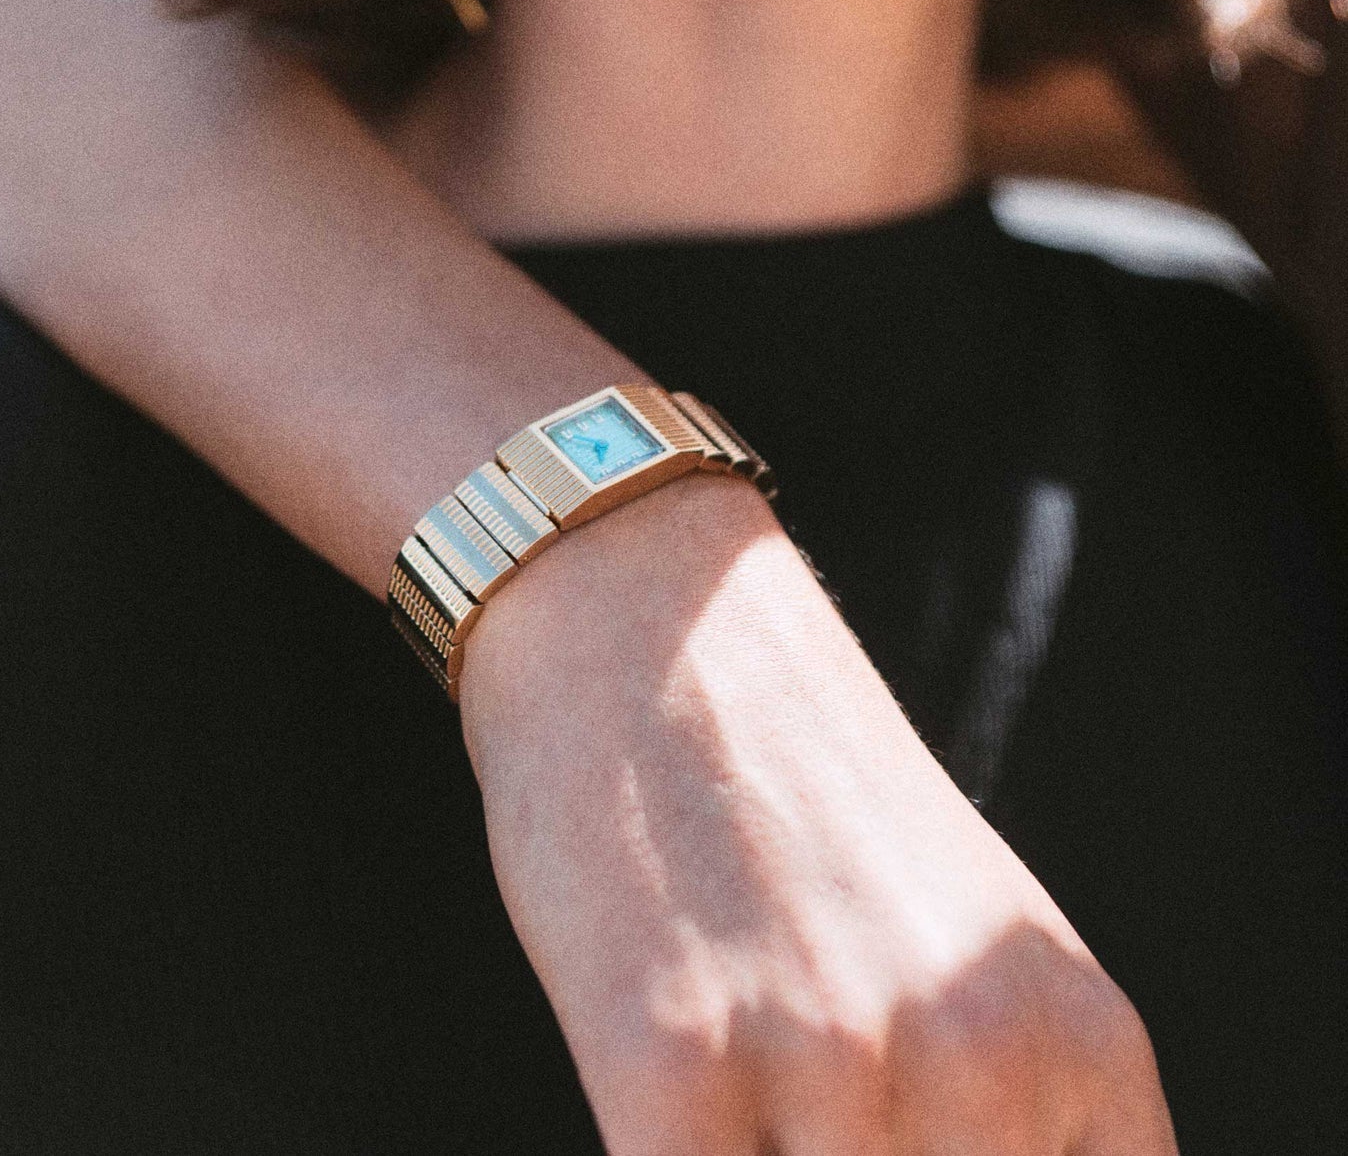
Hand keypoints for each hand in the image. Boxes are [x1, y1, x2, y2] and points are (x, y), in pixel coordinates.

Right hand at [459, 477, 1175, 1154]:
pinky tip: (663, 1097)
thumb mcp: (961, 931)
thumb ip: (994, 1092)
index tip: (911, 1126)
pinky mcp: (673, 1064)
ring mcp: (831, 1060)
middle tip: (803, 1096)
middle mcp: (978, 1053)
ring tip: (738, 1079)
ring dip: (767, 1150)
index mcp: (1074, 1028)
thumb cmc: (787, 775)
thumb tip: (957, 1153)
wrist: (644, 617)